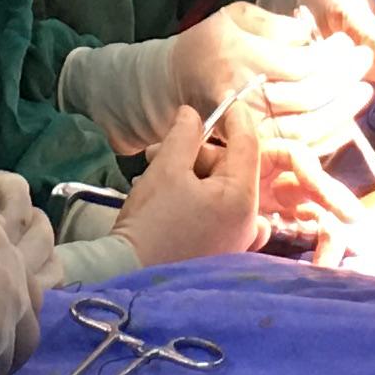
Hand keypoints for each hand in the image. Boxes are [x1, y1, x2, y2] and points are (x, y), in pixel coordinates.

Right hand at [110, 109, 265, 268]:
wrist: (127, 275)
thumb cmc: (151, 222)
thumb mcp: (167, 169)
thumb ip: (185, 135)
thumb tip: (193, 114)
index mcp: (242, 199)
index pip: (247, 145)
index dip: (235, 118)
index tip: (224, 98)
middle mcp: (247, 222)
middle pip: (229, 169)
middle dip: (195, 153)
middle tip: (158, 150)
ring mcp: (234, 242)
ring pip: (217, 190)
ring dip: (187, 175)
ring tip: (151, 175)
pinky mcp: (217, 254)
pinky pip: (213, 214)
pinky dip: (194, 199)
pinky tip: (167, 197)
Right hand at [169, 2, 374, 143]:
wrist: (171, 83)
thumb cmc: (208, 43)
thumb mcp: (234, 17)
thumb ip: (273, 23)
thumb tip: (309, 34)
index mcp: (239, 57)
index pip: (299, 65)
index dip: (331, 57)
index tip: (348, 44)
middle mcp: (243, 95)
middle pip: (307, 98)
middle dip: (344, 80)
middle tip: (365, 61)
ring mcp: (246, 126)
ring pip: (305, 129)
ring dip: (341, 113)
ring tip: (362, 93)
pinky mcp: (249, 146)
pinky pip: (293, 148)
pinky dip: (324, 139)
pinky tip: (345, 121)